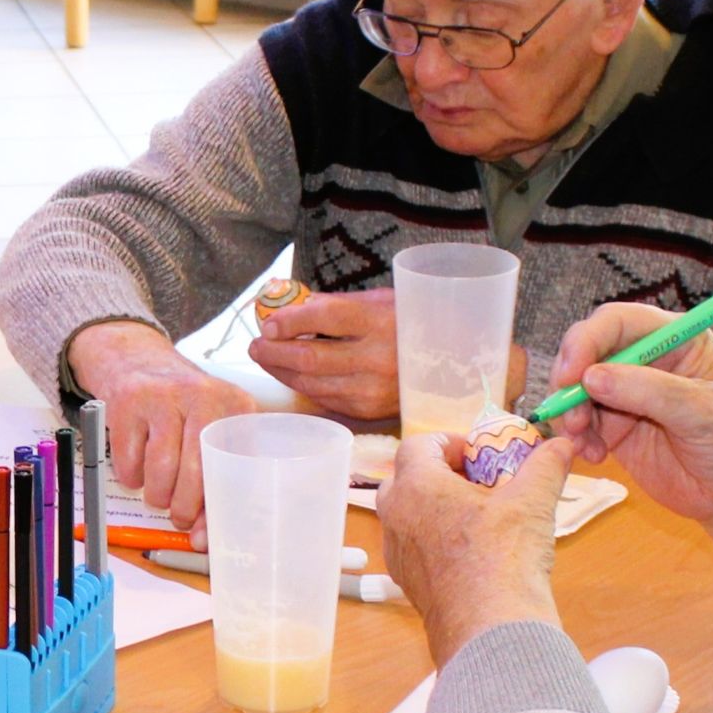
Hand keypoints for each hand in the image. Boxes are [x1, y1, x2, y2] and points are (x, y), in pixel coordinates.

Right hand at [68, 321, 257, 528]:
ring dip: (157, 496)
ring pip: (160, 472)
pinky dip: (131, 479)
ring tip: (160, 492)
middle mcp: (204, 396)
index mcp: (236, 406)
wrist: (138, 362)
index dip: (220, 508)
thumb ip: (214, 481)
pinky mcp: (128, 403)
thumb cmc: (182, 410)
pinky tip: (139, 466)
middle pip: (196, 473)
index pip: (235, 468)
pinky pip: (129, 465)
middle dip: (185, 508)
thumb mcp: (210, 430)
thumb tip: (203, 540)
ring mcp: (163, 397)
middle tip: (180, 517)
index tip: (208, 533)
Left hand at [247, 289, 398, 418]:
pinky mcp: (370, 411)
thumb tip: (293, 305)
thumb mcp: (382, 301)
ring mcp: (373, 389)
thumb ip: (338, 304)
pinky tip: (292, 376)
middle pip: (310, 358)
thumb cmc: (413, 324)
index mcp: (380, 321)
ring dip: (282, 372)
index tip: (268, 322)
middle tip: (256, 345)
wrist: (456, 365)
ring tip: (267, 358)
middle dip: (274, 352)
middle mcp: (377, 358)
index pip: (324, 317)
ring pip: (312, 384)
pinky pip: (325, 400)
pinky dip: (304, 387)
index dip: (290, 320)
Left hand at [378, 429, 576, 661]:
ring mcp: (398, 552)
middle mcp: (396, 516)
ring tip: (479, 517)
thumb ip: (544, 467)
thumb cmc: (503, 558)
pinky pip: (415, 548)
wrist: (489, 628)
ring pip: (408, 516)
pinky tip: (473, 552)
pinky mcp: (408, 582)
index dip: (449, 442)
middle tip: (478, 483)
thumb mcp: (532, 502)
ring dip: (437, 509)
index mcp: (417, 486)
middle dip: (440, 475)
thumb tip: (562, 446)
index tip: (476, 453)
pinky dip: (436, 541)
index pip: (420, 445)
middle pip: (407, 478)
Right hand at [544, 302, 712, 563]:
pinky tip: (593, 456)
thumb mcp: (702, 411)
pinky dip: (577, 438)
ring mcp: (626, 395)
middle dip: (571, 380)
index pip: (618, 322)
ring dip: (570, 413)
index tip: (572, 374)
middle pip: (588, 352)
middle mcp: (645, 360)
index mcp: (674, 338)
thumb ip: (648, 391)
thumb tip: (591, 378)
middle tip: (569, 414)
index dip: (588, 341)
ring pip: (577, 390)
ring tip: (583, 441)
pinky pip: (580, 424)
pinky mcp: (615, 428)